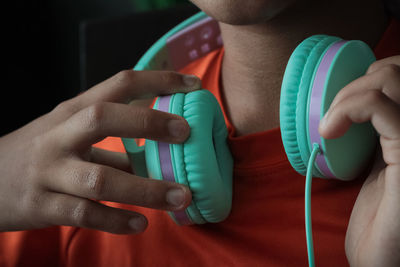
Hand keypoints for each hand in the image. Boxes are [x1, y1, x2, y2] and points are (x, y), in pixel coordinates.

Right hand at [0, 70, 200, 233]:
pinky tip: (140, 224)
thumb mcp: (73, 138)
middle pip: (102, 118)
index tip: (192, 84)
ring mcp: (49, 172)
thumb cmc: (42, 154)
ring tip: (181, 197)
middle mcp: (60, 136)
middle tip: (186, 133)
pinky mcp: (41, 206)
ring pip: (99, 178)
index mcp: (72, 112)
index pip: (119, 84)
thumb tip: (163, 155)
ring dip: (145, 188)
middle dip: (148, 123)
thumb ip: (116, 146)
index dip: (157, 80)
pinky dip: (115, 220)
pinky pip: (83, 215)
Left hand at [319, 56, 399, 265]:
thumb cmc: (378, 219)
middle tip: (335, 110)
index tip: (344, 100)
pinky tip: (329, 129)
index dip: (374, 75)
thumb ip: (378, 135)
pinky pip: (381, 108)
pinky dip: (349, 108)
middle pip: (399, 71)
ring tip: (329, 121)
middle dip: (359, 81)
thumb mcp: (379, 166)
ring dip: (348, 93)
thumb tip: (355, 105)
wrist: (382, 259)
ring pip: (392, 80)